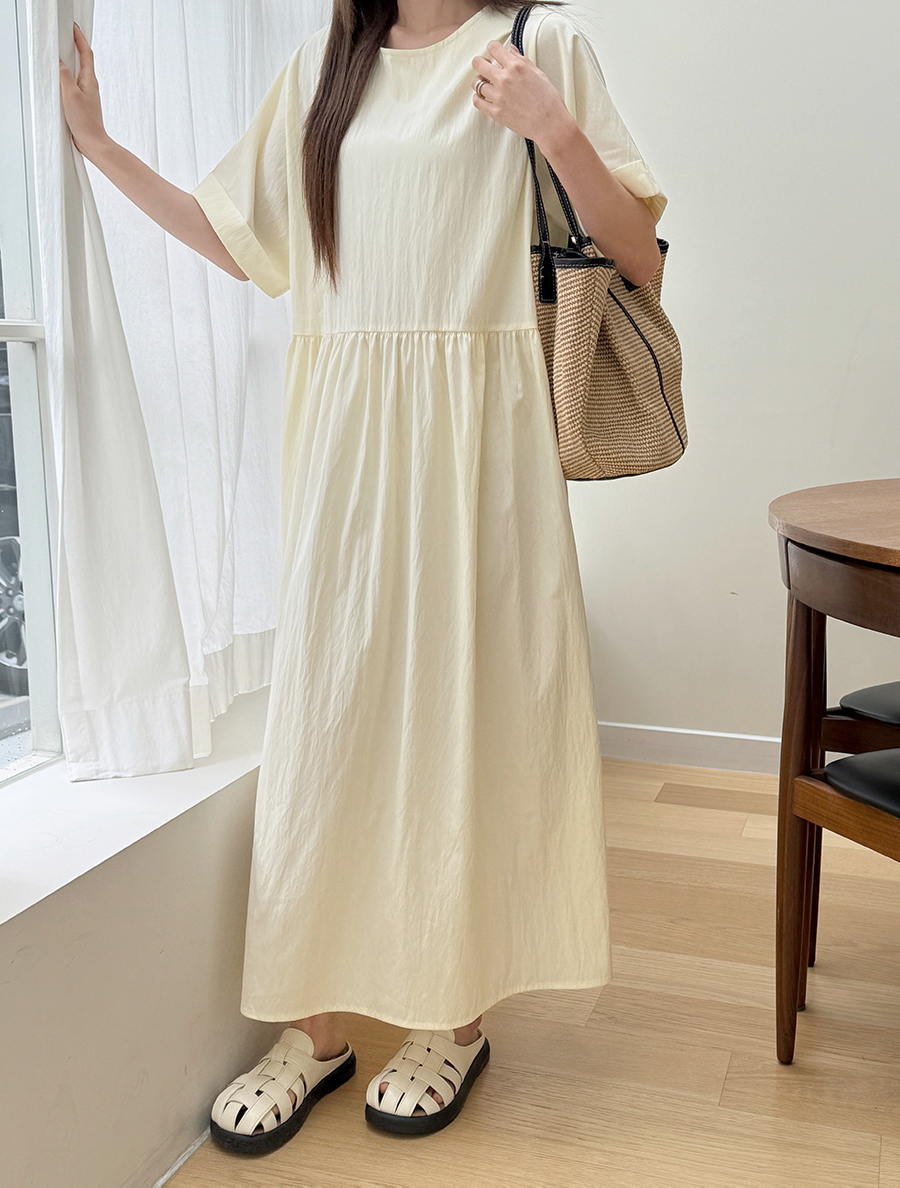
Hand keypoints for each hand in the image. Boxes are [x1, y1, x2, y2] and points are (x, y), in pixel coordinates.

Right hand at [59, 22, 108, 157]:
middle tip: (67, 35)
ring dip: (71, 61)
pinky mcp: (82, 103)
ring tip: (63, 52)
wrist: (93, 143)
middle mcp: (90, 85)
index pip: (86, 53)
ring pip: (78, 72)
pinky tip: (61, 79)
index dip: (80, 38)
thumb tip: (60, 62)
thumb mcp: (71, 94)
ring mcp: (87, 94)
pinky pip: (74, 84)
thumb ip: (64, 76)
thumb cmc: (85, 122)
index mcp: (89, 80)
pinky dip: (68, 76)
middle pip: (83, 60)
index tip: (74, 27)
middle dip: (76, 46)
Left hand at [471, 38, 572, 145]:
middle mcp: (504, 79)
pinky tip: (484, 97)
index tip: (493, 54)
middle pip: (478, 64)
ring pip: (476, 83)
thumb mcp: (539, 74)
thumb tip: (511, 50)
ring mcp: (498, 96)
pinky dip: (477, 98)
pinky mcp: (495, 112)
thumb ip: (522, 61)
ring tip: (486, 85)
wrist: (550, 124)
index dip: (492, 49)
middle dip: (480, 63)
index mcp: (516, 67)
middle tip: (484, 68)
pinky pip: (477, 101)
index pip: (493, 48)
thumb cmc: (548, 100)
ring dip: (479, 82)